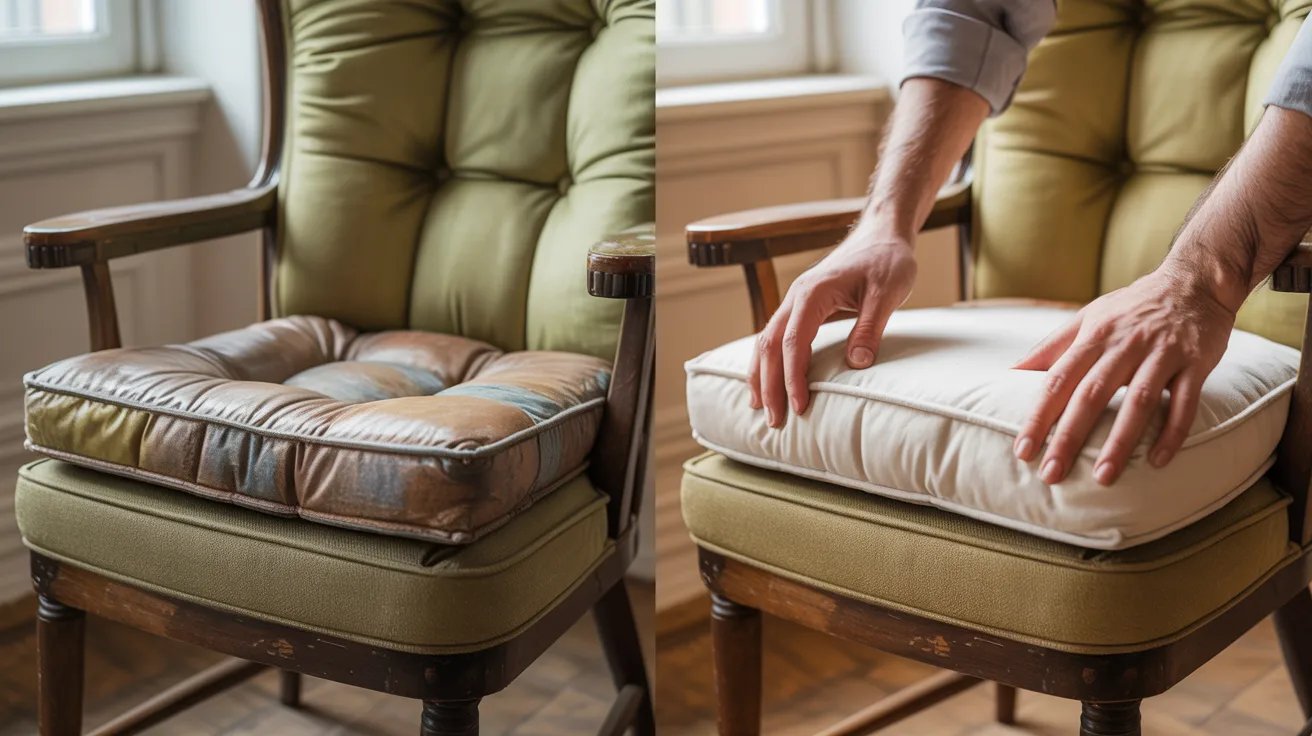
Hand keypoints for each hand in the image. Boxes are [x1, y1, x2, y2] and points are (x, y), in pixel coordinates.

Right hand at [749, 234, 916, 426]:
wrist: (883, 233)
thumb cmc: (887, 259)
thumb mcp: (887, 292)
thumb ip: (870, 327)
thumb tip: (857, 365)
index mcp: (813, 293)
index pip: (794, 342)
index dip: (793, 377)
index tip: (799, 407)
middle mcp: (796, 297)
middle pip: (769, 345)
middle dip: (768, 384)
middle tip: (773, 421)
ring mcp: (795, 301)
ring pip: (765, 340)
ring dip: (761, 374)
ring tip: (760, 408)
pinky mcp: (801, 306)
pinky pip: (775, 336)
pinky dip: (767, 361)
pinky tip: (768, 381)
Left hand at [1011, 268, 1237, 485]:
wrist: (1194, 281)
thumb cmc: (1131, 307)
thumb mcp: (1087, 319)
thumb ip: (1050, 348)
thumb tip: (1010, 374)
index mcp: (1093, 336)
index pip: (1058, 381)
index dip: (1038, 417)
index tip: (1023, 451)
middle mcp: (1124, 344)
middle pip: (1091, 394)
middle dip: (1069, 437)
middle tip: (1052, 475)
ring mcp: (1162, 352)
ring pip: (1138, 401)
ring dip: (1119, 441)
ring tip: (1103, 477)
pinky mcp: (1196, 361)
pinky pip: (1185, 402)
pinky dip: (1173, 432)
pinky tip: (1157, 461)